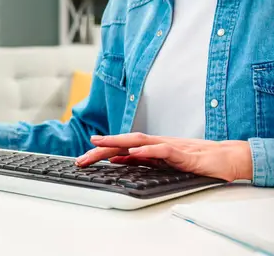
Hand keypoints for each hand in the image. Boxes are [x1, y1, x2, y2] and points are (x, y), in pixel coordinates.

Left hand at [75, 133, 252, 181]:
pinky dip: (147, 150)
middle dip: (101, 149)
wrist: (222, 159)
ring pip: (138, 140)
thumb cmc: (192, 160)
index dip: (101, 152)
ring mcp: (167, 145)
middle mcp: (154, 143)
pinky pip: (162, 150)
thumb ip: (138, 159)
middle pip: (123, 142)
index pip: (120, 147)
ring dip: (117, 141)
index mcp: (149, 147)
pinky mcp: (181, 152)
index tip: (82, 158)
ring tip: (99, 144)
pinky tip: (134, 151)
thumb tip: (116, 159)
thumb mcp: (159, 162)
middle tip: (82, 158)